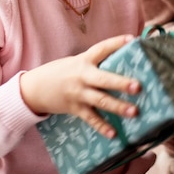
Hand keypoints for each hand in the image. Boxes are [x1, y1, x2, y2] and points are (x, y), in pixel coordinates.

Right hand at [20, 35, 140, 137]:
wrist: (35, 88)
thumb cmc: (61, 72)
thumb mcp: (76, 62)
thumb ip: (95, 64)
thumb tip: (121, 65)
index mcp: (84, 60)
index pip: (102, 48)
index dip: (116, 43)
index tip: (132, 39)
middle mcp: (82, 76)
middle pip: (104, 79)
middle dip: (121, 83)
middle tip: (138, 86)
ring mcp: (78, 93)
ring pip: (100, 100)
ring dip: (118, 107)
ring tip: (134, 112)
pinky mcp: (74, 108)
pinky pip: (91, 118)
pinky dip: (102, 126)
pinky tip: (113, 134)